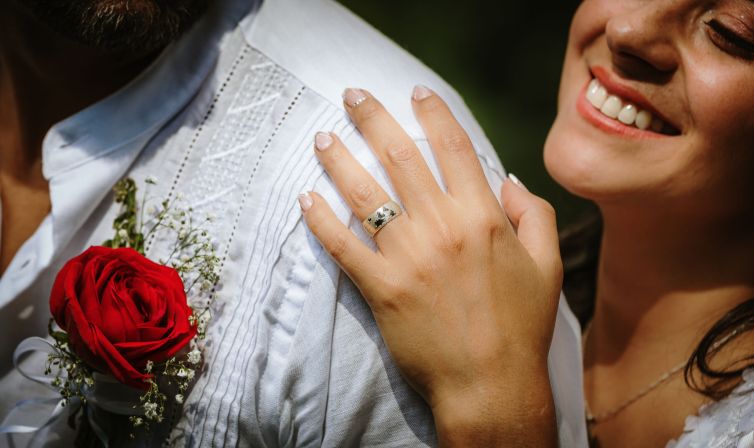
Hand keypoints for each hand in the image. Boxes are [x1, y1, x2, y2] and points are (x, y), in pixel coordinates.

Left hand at [299, 86, 561, 445]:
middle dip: (372, 119)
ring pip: (365, 195)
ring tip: (321, 138)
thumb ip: (535, 215)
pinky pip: (343, 247)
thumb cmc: (521, 326)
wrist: (491, 385)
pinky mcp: (382, 289)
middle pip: (400, 158)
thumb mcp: (547, 266)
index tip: (415, 91)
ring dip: (339, 160)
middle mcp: (443, 228)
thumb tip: (509, 182)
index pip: (453, 148)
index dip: (433, 113)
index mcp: (483, 217)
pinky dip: (321, 221)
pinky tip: (305, 198)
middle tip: (351, 96)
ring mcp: (408, 258)